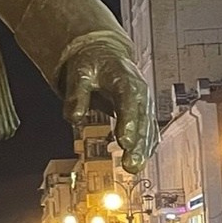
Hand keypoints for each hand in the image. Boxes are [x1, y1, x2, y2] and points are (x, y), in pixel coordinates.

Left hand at [61, 39, 156, 172]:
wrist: (105, 55)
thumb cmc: (92, 64)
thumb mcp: (79, 72)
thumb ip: (76, 94)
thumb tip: (74, 117)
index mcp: (125, 79)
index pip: (128, 101)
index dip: (129, 122)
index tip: (124, 142)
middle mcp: (140, 93)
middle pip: (142, 119)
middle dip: (137, 143)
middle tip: (131, 164)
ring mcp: (144, 104)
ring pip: (147, 128)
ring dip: (142, 149)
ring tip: (133, 167)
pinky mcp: (143, 113)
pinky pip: (147, 131)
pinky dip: (145, 146)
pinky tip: (140, 161)